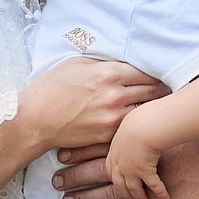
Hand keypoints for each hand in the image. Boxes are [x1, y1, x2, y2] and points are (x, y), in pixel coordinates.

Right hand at [12, 58, 166, 157]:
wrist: (33, 120)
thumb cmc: (51, 88)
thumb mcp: (76, 64)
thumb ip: (104, 62)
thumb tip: (125, 61)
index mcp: (108, 73)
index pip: (147, 71)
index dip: (155, 71)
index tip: (158, 73)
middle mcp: (115, 96)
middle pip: (152, 91)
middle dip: (158, 88)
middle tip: (165, 87)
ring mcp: (113, 119)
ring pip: (145, 111)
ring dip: (150, 108)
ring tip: (154, 106)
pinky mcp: (107, 136)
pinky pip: (130, 128)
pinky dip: (135, 124)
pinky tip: (136, 122)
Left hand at [56, 133, 198, 198]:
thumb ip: (180, 125)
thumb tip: (167, 111)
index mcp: (159, 143)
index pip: (113, 143)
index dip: (88, 147)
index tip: (68, 148)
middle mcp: (154, 165)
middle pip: (105, 168)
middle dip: (78, 172)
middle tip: (56, 175)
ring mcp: (158, 191)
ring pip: (112, 195)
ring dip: (86, 198)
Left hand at [105, 125, 164, 198]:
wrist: (144, 124)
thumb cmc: (139, 120)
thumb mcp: (128, 126)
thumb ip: (129, 134)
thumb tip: (133, 132)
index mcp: (114, 152)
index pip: (110, 171)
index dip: (115, 180)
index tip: (118, 186)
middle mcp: (120, 164)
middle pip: (119, 185)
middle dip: (124, 195)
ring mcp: (130, 169)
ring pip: (133, 189)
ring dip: (139, 197)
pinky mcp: (144, 171)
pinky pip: (152, 186)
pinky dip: (160, 192)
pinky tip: (165, 198)